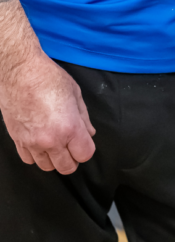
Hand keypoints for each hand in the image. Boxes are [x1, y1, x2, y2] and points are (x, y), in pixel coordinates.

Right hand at [0, 50, 95, 172]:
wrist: (20, 74)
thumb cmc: (50, 79)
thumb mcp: (75, 94)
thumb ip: (84, 118)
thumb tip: (90, 133)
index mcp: (69, 128)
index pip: (84, 155)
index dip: (87, 149)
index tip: (85, 140)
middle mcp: (50, 141)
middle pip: (66, 167)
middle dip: (73, 158)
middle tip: (74, 145)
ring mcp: (31, 143)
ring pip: (47, 167)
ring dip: (55, 158)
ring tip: (58, 143)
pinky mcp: (17, 141)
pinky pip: (29, 160)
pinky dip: (37, 155)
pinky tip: (41, 141)